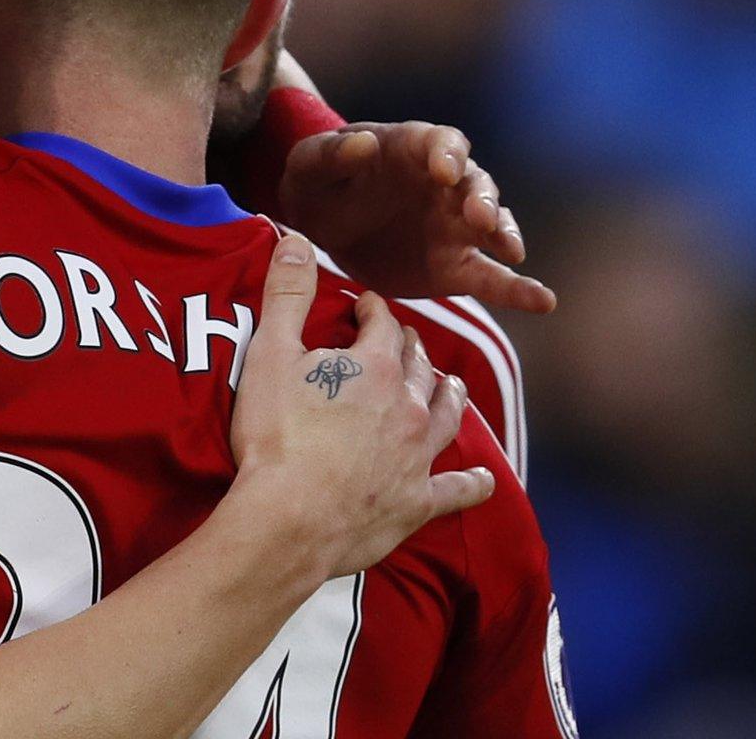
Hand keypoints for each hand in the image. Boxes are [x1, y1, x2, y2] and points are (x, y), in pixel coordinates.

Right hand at [227, 233, 493, 577]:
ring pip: (447, 416)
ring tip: (450, 385)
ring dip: (449, 397)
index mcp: (376, 368)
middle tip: (406, 342)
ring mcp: (418, 456)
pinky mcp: (418, 502)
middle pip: (420, 367)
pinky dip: (473, 483)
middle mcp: (409, 407)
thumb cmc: (276, 436)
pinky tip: (486, 480)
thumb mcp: (269, 354)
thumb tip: (296, 238)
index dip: (374, 312)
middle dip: (413, 349)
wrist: (289, 518)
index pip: (384, 326)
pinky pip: (456, 489)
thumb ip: (287, 294)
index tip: (366, 306)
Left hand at [278, 121, 555, 312]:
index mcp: (415, 148)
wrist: (317, 225)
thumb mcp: (309, 163)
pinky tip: (544, 302)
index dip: (448, 153)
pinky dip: (517, 290)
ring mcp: (454, 226)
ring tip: (511, 251)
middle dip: (481, 198)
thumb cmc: (316, 181)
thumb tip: (365, 144)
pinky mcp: (453, 267)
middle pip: (477, 184)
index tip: (443, 169)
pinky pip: (489, 278)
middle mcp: (446, 185)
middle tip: (479, 216)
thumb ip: (332, 154)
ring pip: (491, 227)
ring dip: (503, 234)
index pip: (444, 143)